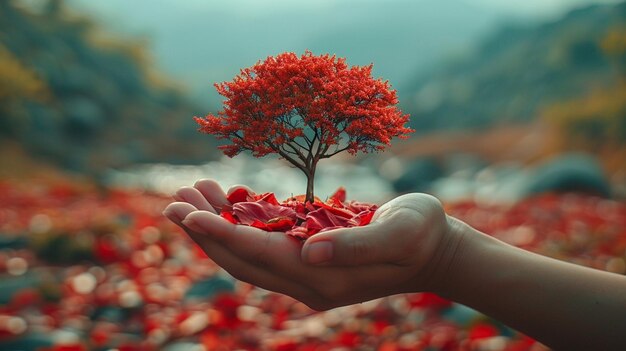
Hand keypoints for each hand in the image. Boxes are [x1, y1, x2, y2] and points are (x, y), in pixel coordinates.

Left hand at [163, 179, 458, 309]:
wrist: (435, 251)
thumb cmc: (423, 235)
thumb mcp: (401, 233)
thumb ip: (358, 245)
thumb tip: (311, 252)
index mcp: (324, 276)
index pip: (258, 257)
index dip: (220, 235)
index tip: (187, 213)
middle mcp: (307, 280)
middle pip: (241, 260)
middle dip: (204, 233)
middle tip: (172, 200)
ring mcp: (306, 272)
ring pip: (247, 253)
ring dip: (215, 227)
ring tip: (189, 193)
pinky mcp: (309, 258)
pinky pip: (264, 244)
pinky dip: (239, 224)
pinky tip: (225, 199)